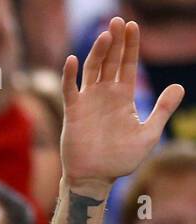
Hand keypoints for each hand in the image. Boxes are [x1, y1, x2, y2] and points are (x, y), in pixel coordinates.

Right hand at [59, 17, 184, 195]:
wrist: (96, 178)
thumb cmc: (120, 160)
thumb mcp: (149, 133)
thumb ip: (162, 109)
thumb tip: (178, 86)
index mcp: (123, 97)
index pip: (128, 65)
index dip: (131, 46)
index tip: (133, 26)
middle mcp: (104, 95)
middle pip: (110, 61)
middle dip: (115, 41)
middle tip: (118, 20)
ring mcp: (88, 102)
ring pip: (91, 70)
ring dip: (97, 52)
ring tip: (105, 35)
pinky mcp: (73, 112)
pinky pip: (70, 90)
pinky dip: (69, 75)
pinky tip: (72, 59)